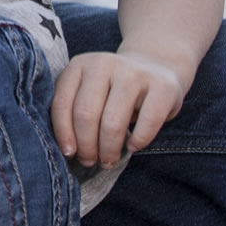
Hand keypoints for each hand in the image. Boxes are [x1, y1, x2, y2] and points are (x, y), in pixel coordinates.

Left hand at [50, 49, 186, 168]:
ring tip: (109, 161)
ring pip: (113, 122)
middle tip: (90, 161)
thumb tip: (66, 149)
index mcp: (79, 65)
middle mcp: (104, 64)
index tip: (69, 153)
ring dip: (109, 149)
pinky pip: (147, 123)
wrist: (154, 65)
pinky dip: (138, 141)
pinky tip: (133, 147)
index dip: (63, 133)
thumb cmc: (112, 88)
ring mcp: (134, 73)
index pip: (62, 103)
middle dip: (86, 146)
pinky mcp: (162, 87)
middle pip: (86, 114)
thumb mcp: (87, 88)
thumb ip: (72, 108)